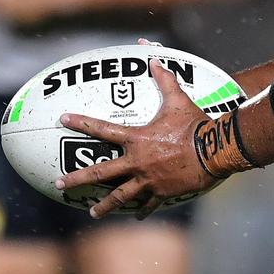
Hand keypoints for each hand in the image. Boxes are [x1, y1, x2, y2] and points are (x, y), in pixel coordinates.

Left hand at [56, 60, 218, 218]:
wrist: (213, 150)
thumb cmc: (194, 124)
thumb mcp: (178, 99)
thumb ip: (164, 79)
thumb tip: (154, 58)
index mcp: (136, 139)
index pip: (102, 129)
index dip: (81, 122)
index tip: (63, 119)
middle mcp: (137, 162)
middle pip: (101, 173)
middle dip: (78, 179)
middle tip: (60, 183)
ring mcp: (148, 180)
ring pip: (120, 196)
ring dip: (104, 206)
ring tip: (92, 214)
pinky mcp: (162, 192)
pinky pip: (148, 204)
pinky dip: (142, 210)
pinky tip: (136, 216)